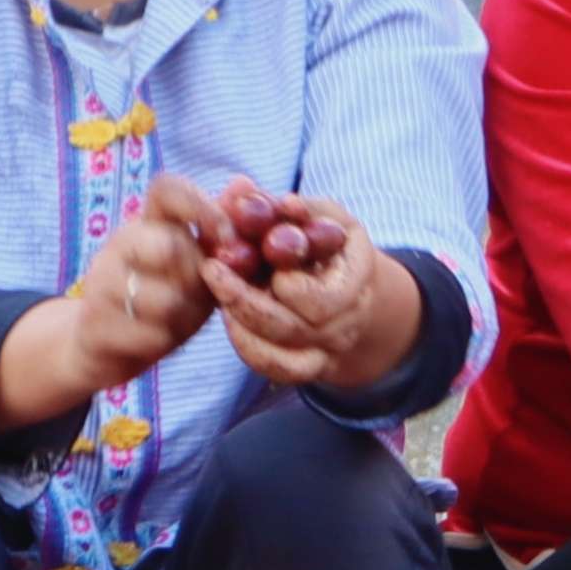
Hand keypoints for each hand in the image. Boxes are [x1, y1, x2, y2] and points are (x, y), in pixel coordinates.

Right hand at [68, 173, 223, 390]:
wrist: (106, 343)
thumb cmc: (167, 296)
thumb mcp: (199, 263)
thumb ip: (220, 229)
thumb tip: (245, 182)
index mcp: (150, 222)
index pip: (167, 188)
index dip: (201, 206)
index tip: (227, 238)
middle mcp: (122, 243)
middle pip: (171, 246)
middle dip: (199, 277)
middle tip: (201, 291)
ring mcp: (103, 281)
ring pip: (165, 299)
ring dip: (187, 315)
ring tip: (181, 317)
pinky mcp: (97, 322)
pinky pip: (151, 333)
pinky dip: (165, 339)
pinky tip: (159, 336)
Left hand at [197, 188, 417, 393]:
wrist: (350, 287)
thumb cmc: (330, 243)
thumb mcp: (326, 216)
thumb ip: (300, 210)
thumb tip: (272, 200)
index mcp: (357, 284)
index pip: (319, 300)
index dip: (284, 282)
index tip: (250, 254)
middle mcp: (346, 325)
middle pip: (292, 329)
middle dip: (245, 301)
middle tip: (213, 270)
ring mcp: (327, 351)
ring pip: (280, 356)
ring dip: (241, 325)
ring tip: (220, 293)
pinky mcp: (307, 366)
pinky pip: (275, 369)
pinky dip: (248, 347)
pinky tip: (231, 320)